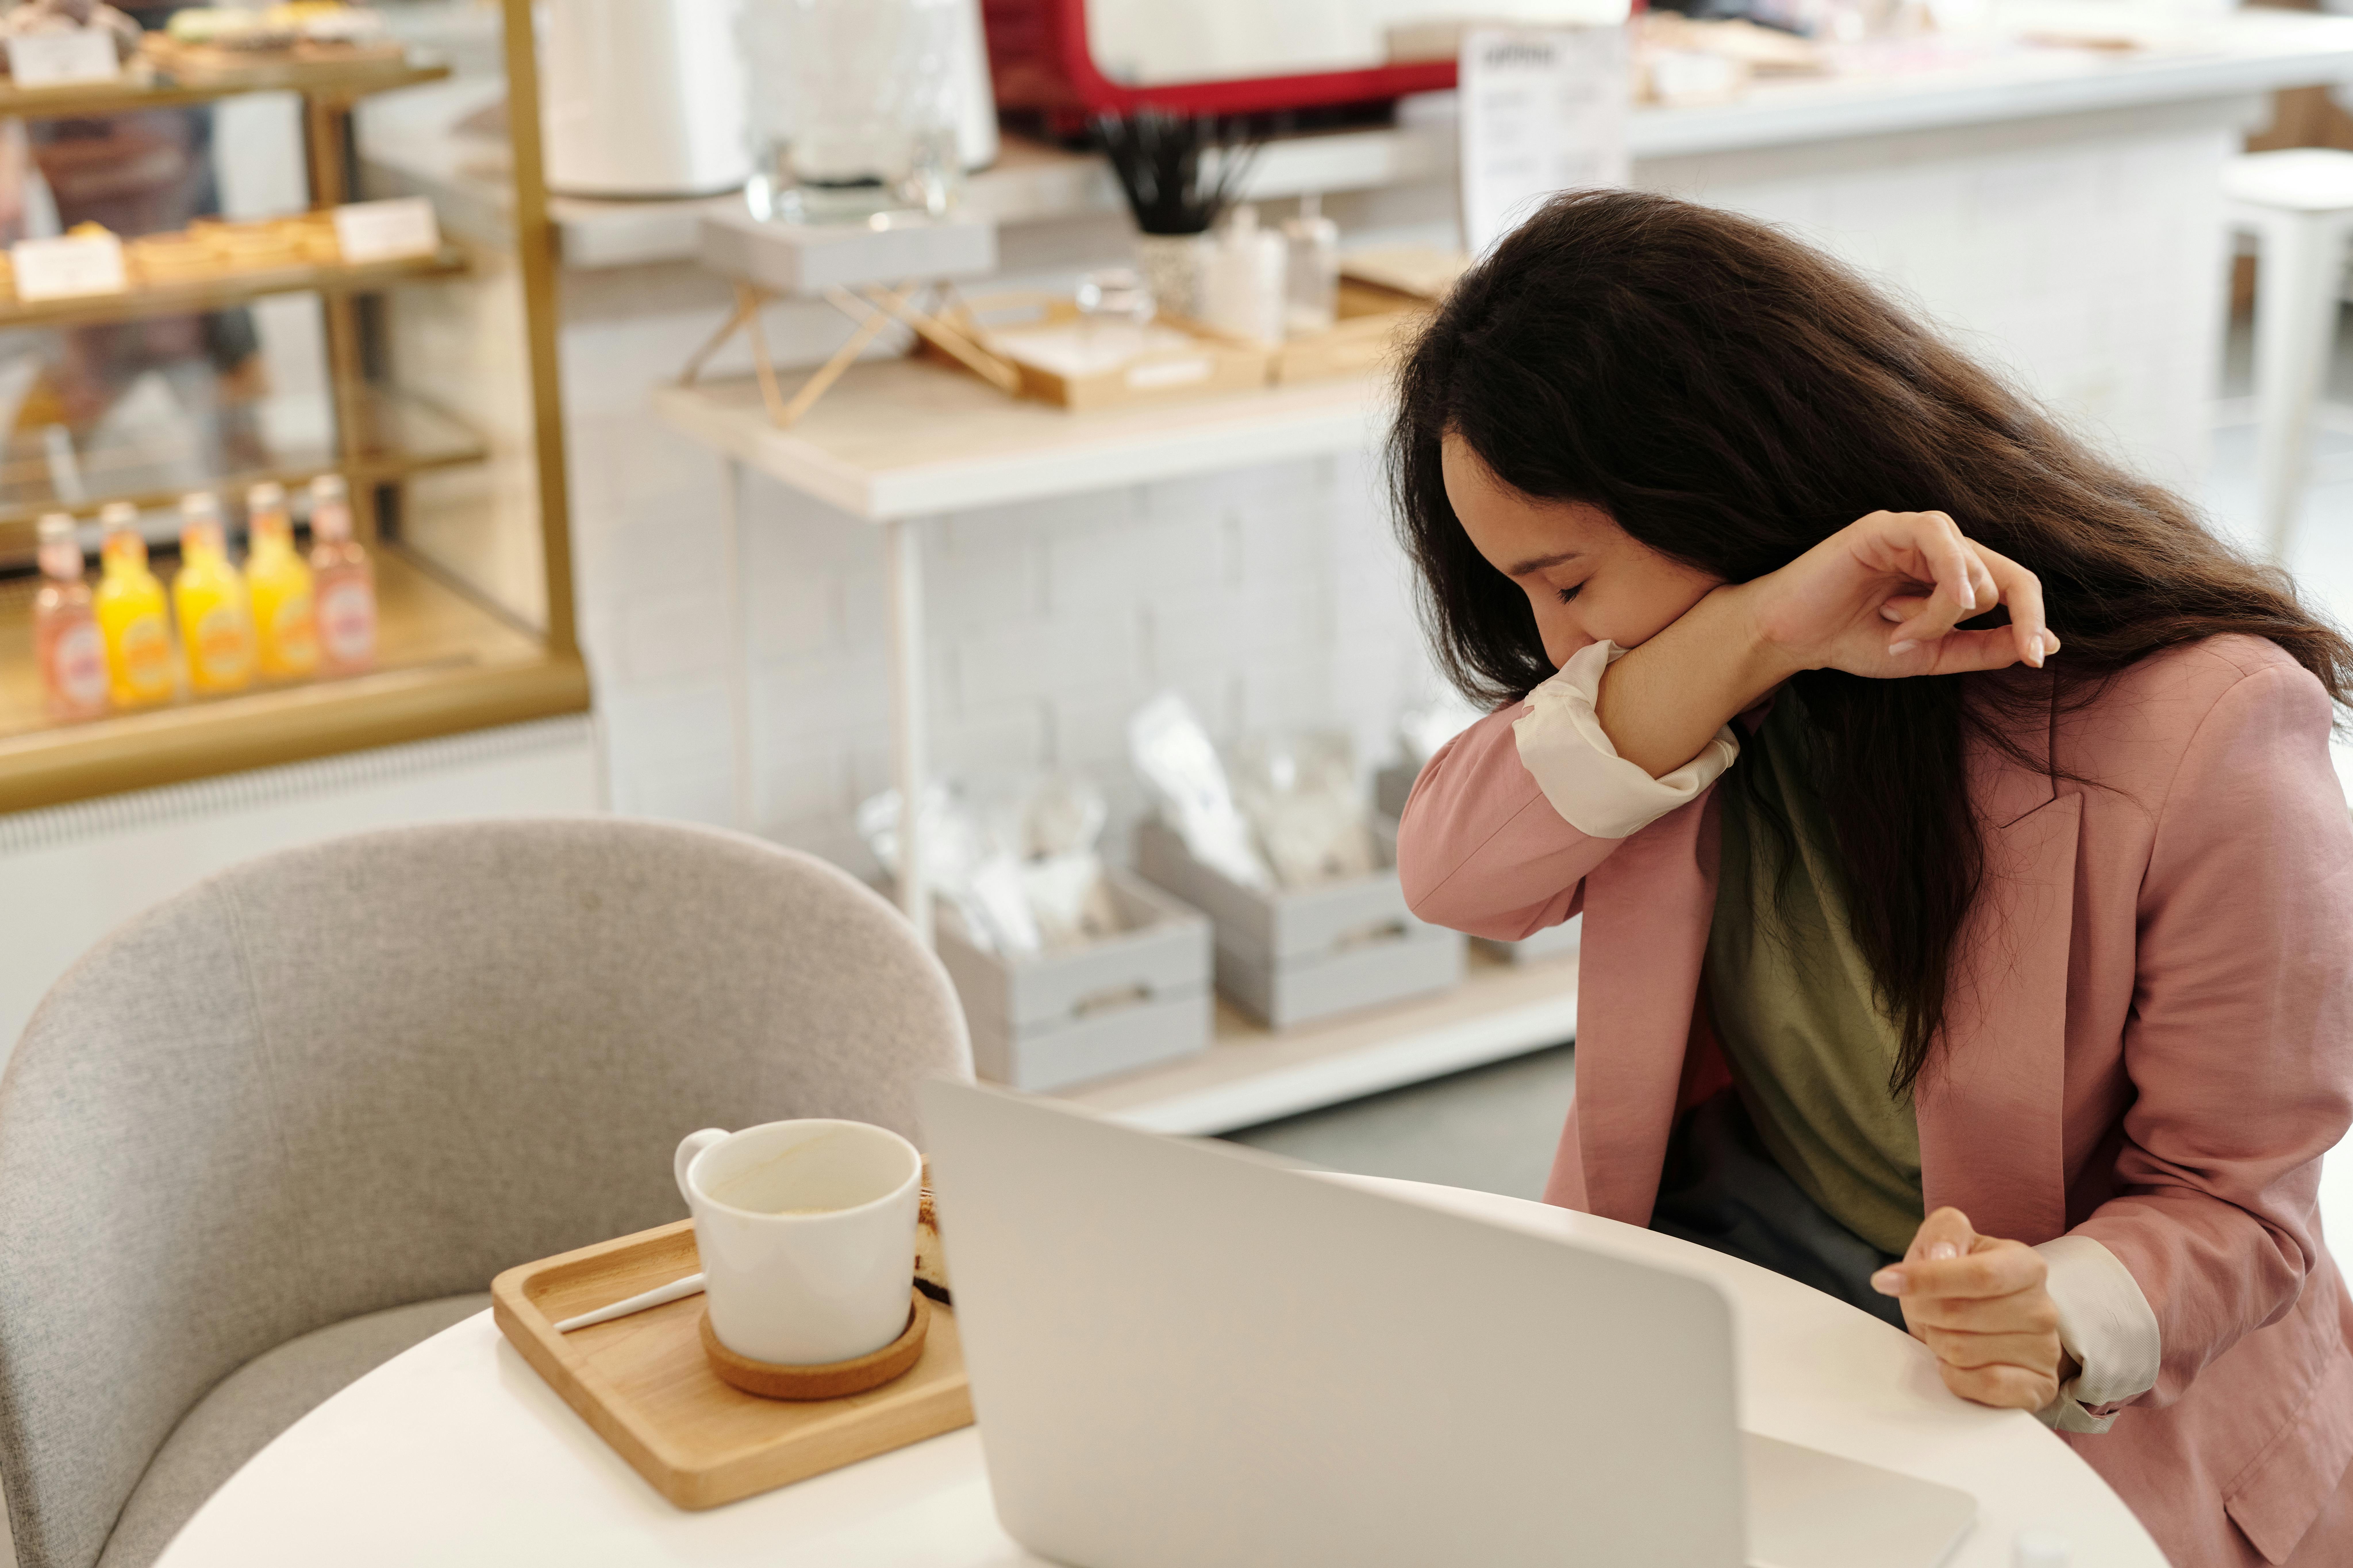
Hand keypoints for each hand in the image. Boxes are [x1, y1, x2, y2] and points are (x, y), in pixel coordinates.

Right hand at [1738, 510, 2057, 679]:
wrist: (1793, 639)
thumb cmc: (1852, 641)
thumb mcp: (1930, 655)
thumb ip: (1983, 648)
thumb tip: (2048, 644)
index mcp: (1951, 574)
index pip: (2015, 585)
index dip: (2031, 620)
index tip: (2035, 660)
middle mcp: (1940, 548)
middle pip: (1999, 578)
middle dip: (1978, 622)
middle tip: (1925, 643)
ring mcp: (1913, 532)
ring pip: (1970, 567)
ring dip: (1940, 613)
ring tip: (1895, 625)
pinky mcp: (1886, 526)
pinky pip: (1940, 539)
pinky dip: (1944, 578)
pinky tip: (1913, 605)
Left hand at [1872, 1207, 2073, 1411]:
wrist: (1981, 1324)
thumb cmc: (1957, 1279)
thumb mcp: (1945, 1241)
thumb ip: (1944, 1233)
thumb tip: (1941, 1257)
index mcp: (2026, 1266)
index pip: (1980, 1275)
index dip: (1927, 1279)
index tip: (1884, 1281)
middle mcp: (2043, 1308)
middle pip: (1960, 1315)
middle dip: (1925, 1313)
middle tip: (1926, 1311)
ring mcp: (2046, 1351)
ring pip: (1963, 1352)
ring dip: (1937, 1343)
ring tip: (1945, 1333)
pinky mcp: (2039, 1387)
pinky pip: (1985, 1386)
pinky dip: (1955, 1376)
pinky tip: (1955, 1363)